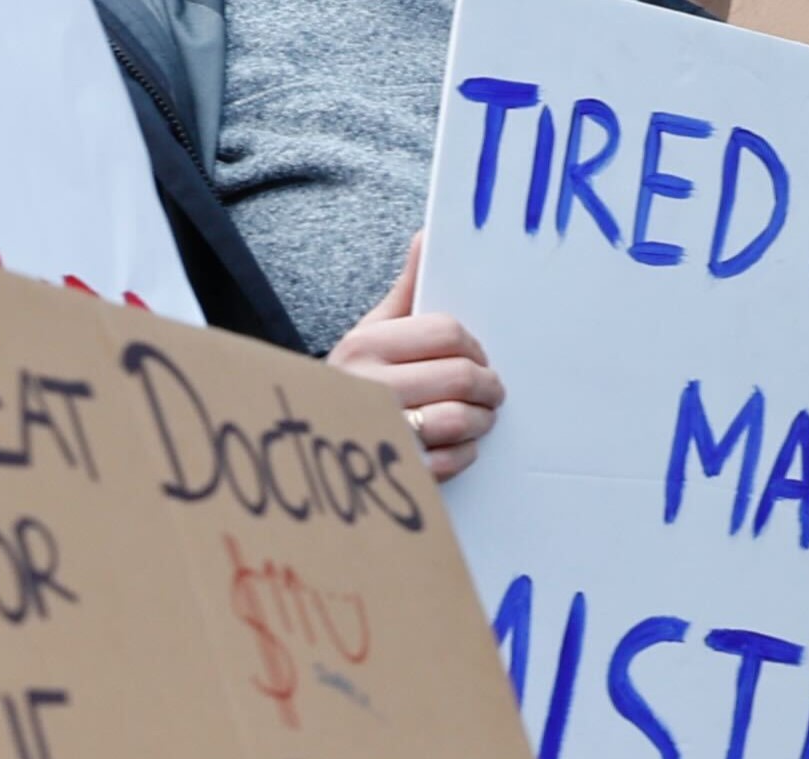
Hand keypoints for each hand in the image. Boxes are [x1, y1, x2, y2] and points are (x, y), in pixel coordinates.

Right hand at [332, 239, 506, 487]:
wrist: (317, 435)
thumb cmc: (357, 379)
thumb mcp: (372, 331)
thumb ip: (407, 290)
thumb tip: (427, 237)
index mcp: (367, 345)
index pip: (446, 333)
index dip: (475, 347)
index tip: (480, 358)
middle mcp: (371, 385)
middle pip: (459, 376)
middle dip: (487, 385)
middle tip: (492, 390)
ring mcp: (382, 430)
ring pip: (458, 419)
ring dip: (481, 421)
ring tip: (481, 418)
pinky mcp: (393, 469)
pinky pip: (448, 462)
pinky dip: (463, 454)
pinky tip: (459, 446)